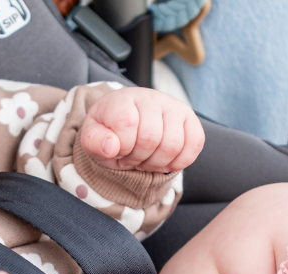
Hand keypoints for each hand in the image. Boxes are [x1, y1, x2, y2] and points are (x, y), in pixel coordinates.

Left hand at [81, 87, 203, 171]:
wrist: (127, 125)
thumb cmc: (111, 134)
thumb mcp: (92, 139)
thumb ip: (94, 142)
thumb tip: (111, 147)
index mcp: (124, 99)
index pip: (126, 124)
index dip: (121, 147)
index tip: (117, 149)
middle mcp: (151, 97)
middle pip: (151, 139)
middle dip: (138, 158)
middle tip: (132, 157)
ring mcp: (174, 107)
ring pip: (172, 145)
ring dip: (156, 163)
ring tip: (146, 159)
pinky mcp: (190, 120)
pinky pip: (194, 145)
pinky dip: (179, 162)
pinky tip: (164, 161)